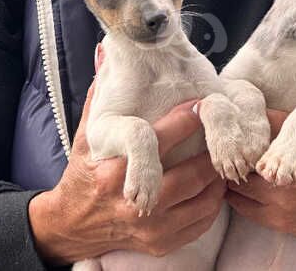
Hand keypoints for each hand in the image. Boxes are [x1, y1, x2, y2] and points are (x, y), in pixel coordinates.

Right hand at [29, 49, 225, 264]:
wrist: (75, 225)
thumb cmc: (85, 173)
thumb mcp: (87, 135)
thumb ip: (100, 95)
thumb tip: (106, 52)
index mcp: (111, 170)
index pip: (153, 140)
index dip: (183, 119)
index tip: (200, 104)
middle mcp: (132, 202)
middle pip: (191, 174)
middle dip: (211, 151)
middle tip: (221, 133)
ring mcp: (150, 227)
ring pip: (203, 199)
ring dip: (216, 176)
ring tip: (220, 156)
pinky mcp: (162, 243)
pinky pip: (202, 222)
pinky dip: (213, 202)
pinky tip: (211, 184)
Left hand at [227, 107, 295, 270]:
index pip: (259, 117)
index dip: (250, 111)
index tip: (246, 108)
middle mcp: (286, 168)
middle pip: (241, 148)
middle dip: (238, 140)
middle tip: (234, 134)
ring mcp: (279, 197)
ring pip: (236, 177)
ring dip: (234, 166)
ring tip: (235, 156)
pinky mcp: (279, 220)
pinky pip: (240, 203)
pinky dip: (235, 191)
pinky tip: (239, 180)